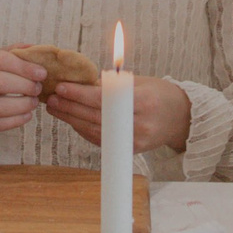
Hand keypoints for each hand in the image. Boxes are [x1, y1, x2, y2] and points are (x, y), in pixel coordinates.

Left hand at [45, 76, 191, 155]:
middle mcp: (140, 124)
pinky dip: (84, 129)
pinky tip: (72, 119)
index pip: (105, 99)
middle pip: (96, 117)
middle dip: (70, 107)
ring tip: (55, 108)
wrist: (181, 117)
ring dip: (71, 119)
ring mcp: (135, 140)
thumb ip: (113, 84)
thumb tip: (80, 82)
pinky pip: (101, 140)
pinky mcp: (130, 151)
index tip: (62, 88)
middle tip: (51, 98)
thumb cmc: (159, 94)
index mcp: (144, 101)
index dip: (81, 94)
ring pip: (95, 131)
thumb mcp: (139, 82)